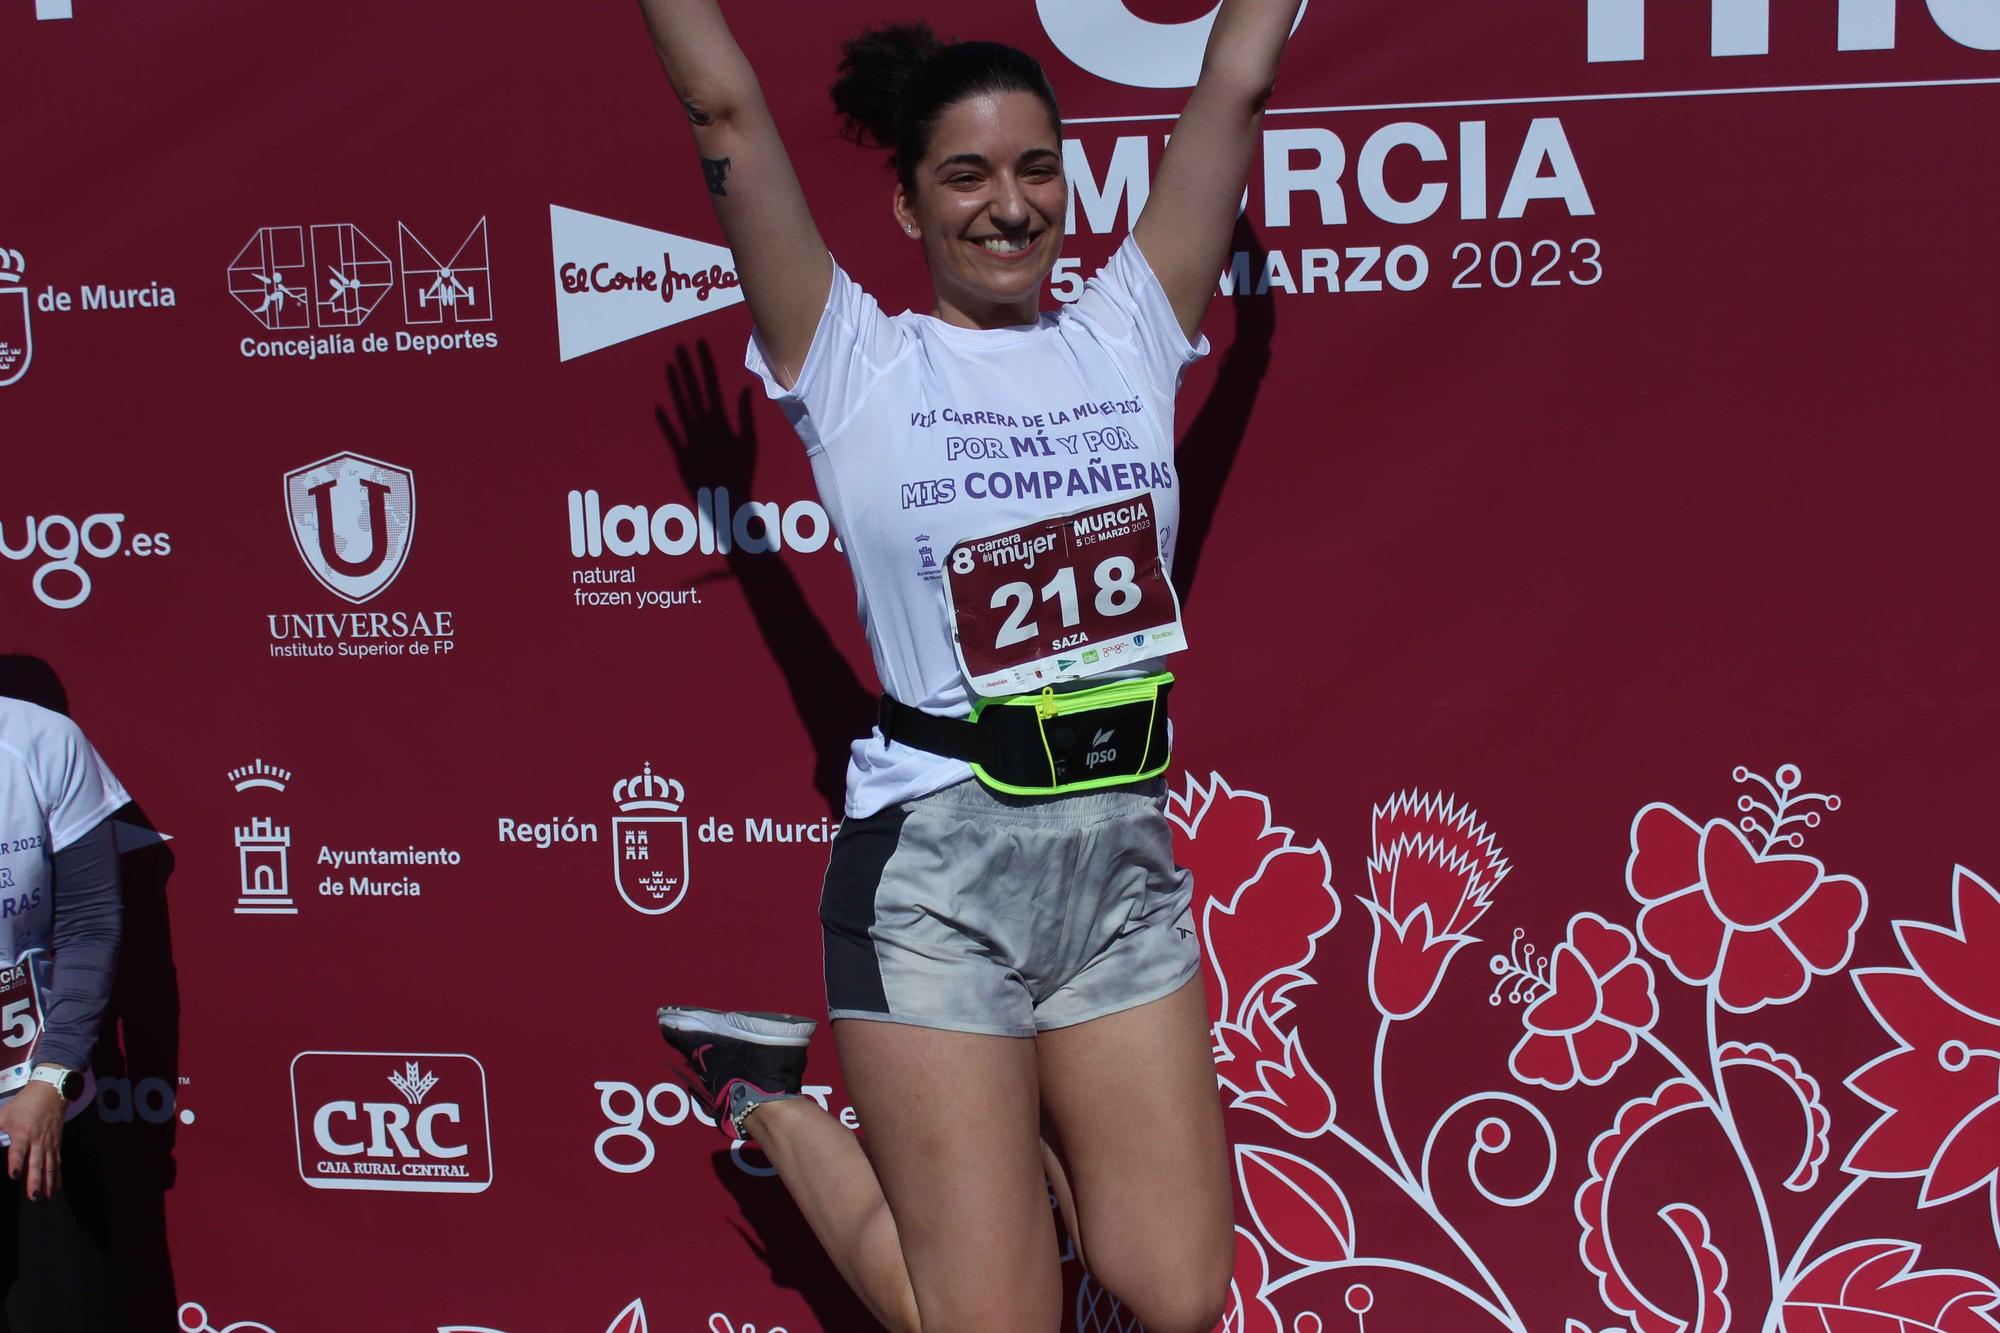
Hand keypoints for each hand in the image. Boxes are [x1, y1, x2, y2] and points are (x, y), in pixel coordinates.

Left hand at [0, 1082, 64, 1200]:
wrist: (50, 1093)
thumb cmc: (25, 1104)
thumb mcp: (3, 1115)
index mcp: (22, 1133)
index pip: (18, 1151)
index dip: (16, 1163)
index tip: (15, 1175)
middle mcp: (37, 1141)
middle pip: (37, 1164)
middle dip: (35, 1182)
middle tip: (34, 1197)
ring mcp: (49, 1144)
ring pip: (49, 1167)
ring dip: (47, 1184)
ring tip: (44, 1199)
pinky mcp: (56, 1145)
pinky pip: (57, 1163)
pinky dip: (57, 1177)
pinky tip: (56, 1189)